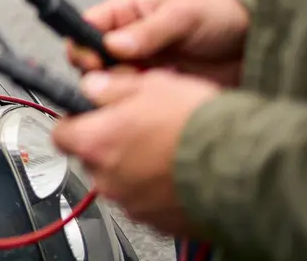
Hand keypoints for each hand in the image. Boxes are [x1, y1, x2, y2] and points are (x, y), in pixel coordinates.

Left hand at [52, 70, 219, 235]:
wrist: (245, 167)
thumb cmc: (198, 125)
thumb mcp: (151, 85)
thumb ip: (112, 87)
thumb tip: (92, 86)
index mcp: (96, 141)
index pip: (61, 134)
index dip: (74, 122)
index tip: (87, 116)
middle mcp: (107, 178)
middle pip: (92, 159)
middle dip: (109, 144)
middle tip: (138, 127)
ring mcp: (133, 204)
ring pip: (120, 181)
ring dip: (134, 167)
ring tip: (167, 147)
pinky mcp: (159, 223)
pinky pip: (148, 202)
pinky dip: (157, 189)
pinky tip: (180, 170)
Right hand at [67, 0, 249, 87]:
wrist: (252, 44)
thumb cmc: (217, 16)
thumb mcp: (183, 15)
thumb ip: (149, 30)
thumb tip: (114, 46)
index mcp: (124, 13)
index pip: (84, 28)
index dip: (82, 46)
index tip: (94, 63)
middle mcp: (124, 40)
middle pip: (91, 61)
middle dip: (102, 73)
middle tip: (127, 77)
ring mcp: (138, 66)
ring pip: (110, 84)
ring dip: (123, 89)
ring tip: (150, 85)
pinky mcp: (152, 88)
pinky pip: (133, 99)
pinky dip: (140, 102)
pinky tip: (160, 96)